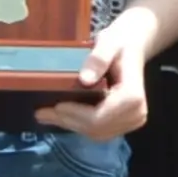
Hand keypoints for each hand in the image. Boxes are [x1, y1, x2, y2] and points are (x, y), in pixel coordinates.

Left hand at [36, 8, 159, 138]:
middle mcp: (137, 113)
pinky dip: (79, 125)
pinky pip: (100, 131)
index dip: (76, 115)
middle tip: (41, 113)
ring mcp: (132, 120)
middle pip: (96, 128)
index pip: (100, 117)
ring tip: (47, 115)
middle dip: (68, 121)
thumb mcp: (108, 43)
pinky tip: (62, 116)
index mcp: (132, 96)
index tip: (55, 106)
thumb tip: (85, 80)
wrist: (132, 47)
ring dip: (71, 125)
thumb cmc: (120, 43)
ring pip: (96, 133)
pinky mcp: (125, 123)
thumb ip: (98, 59)